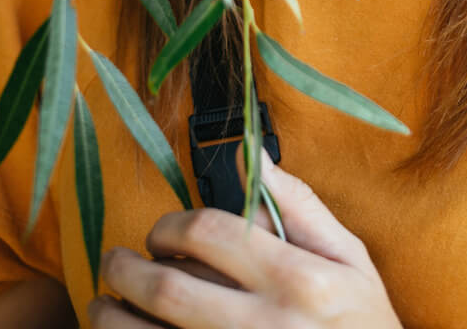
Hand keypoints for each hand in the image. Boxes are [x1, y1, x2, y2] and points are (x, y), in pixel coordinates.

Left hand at [88, 148, 402, 327]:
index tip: (161, 233)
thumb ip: (301, 206)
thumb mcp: (351, 259)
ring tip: (104, 306)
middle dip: (125, 269)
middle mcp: (264, 327)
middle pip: (166, 290)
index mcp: (299, 280)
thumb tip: (254, 155)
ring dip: (110, 319)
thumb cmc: (362, 325)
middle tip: (115, 262)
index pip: (210, 234)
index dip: (170, 226)